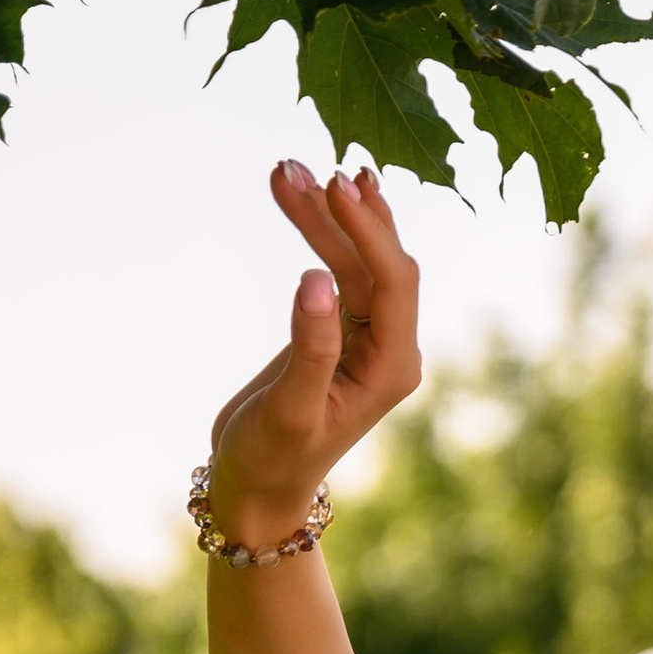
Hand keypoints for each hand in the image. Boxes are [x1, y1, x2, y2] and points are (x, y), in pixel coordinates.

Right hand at [205, 161, 422, 546]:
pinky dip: (314, 232)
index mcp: (393, 367)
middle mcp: (391, 348)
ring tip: (282, 169)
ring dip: (321, 215)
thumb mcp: (289, 408)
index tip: (335, 185)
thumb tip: (317, 278)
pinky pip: (336, 267)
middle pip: (377, 260)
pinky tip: (296, 194)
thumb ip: (309, 346)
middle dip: (342, 212)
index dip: (370, 231)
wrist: (257, 488)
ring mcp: (368, 336)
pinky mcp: (341, 328)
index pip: (395, 282)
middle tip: (299, 164)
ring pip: (352, 258)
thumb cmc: (271, 459)